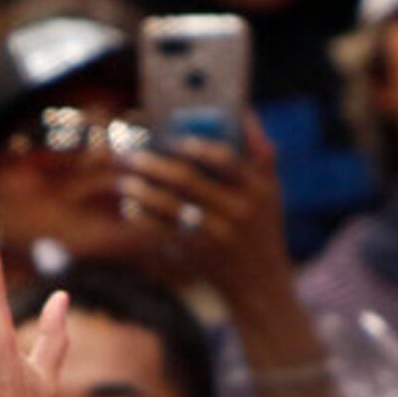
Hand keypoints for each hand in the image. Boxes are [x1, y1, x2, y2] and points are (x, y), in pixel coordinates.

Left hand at [118, 119, 297, 316]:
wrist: (261, 285)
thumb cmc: (262, 228)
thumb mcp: (272, 191)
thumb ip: (261, 152)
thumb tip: (245, 111)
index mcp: (257, 190)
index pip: (226, 160)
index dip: (197, 146)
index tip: (173, 139)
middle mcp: (238, 213)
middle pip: (188, 181)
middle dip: (155, 165)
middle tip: (132, 155)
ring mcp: (217, 236)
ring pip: (170, 207)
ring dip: (142, 191)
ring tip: (125, 181)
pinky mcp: (198, 256)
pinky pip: (163, 232)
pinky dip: (144, 218)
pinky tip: (131, 207)